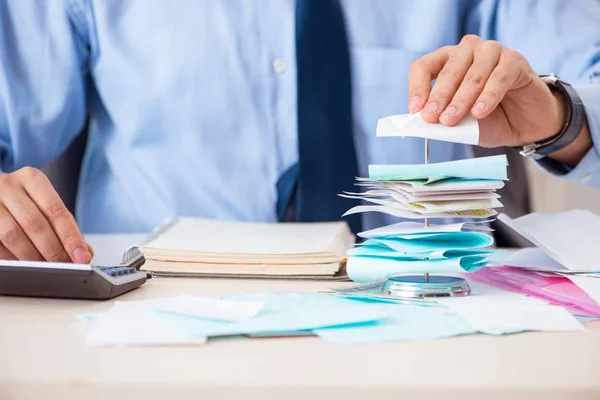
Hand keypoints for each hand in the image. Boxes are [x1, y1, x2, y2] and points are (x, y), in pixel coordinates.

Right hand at [0, 167, 92, 262]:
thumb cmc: (22, 201)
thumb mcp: (44, 204)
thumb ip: (64, 226)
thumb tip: (85, 252)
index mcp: (32, 178)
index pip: (56, 211)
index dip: (71, 237)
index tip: (82, 257)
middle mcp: (7, 186)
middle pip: (35, 224)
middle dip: (54, 251)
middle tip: (66, 267)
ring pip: (13, 235)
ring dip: (33, 257)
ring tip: (47, 269)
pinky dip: (13, 259)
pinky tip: (25, 266)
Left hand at [407, 35, 568, 147]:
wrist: (525, 124)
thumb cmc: (488, 119)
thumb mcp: (461, 123)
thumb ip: (444, 120)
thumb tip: (425, 122)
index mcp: (447, 62)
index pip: (423, 67)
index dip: (417, 88)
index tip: (415, 110)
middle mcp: (467, 50)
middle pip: (448, 71)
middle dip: (439, 97)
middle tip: (432, 118)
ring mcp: (492, 51)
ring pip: (473, 74)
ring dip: (460, 99)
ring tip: (451, 120)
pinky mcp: (515, 60)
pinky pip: (499, 77)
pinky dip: (488, 96)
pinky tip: (479, 112)